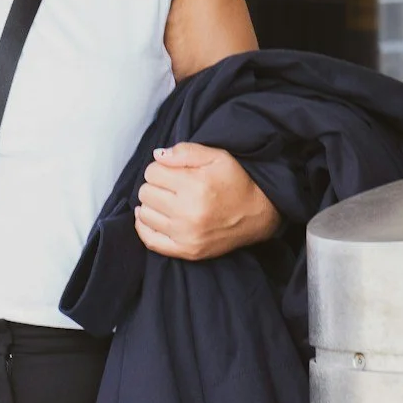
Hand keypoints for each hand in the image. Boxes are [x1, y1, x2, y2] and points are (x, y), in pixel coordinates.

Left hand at [134, 141, 281, 260]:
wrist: (258, 214)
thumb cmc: (236, 182)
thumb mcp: (217, 157)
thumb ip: (185, 151)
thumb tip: (157, 156)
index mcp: (195, 186)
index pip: (152, 172)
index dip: (161, 168)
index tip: (173, 172)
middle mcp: (188, 212)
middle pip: (145, 192)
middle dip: (156, 185)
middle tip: (173, 187)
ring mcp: (186, 235)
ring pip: (144, 213)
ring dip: (152, 205)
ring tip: (169, 201)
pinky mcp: (186, 251)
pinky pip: (149, 240)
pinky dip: (145, 226)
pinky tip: (153, 216)